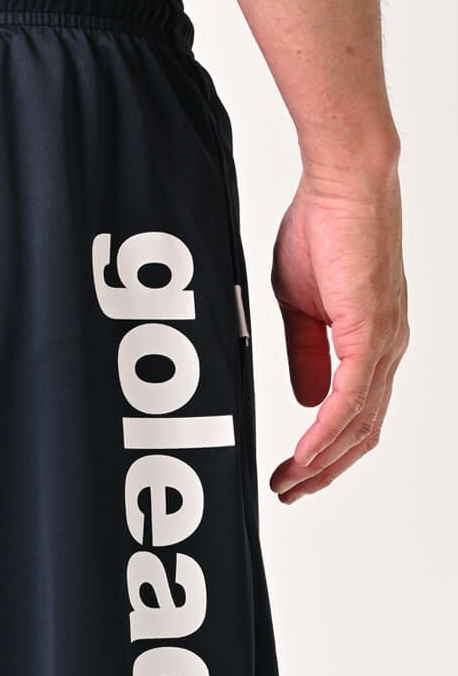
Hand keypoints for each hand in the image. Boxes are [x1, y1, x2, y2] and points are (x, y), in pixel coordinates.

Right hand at [268, 161, 408, 502]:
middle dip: (324, 471)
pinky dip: (327, 432)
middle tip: (288, 492)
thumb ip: (307, 355)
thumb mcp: (302, 306)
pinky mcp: (371, 332)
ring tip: (290, 482)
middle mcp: (387, 349)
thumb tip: (305, 400)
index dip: (324, 452)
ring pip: (359, 424)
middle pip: (362, 432)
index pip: (355, 415)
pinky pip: (351, 398)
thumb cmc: (322, 228)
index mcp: (372, 342)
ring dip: (322, 461)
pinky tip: (306, 455)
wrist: (343, 184)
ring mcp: (384, 343)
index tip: (291, 473)